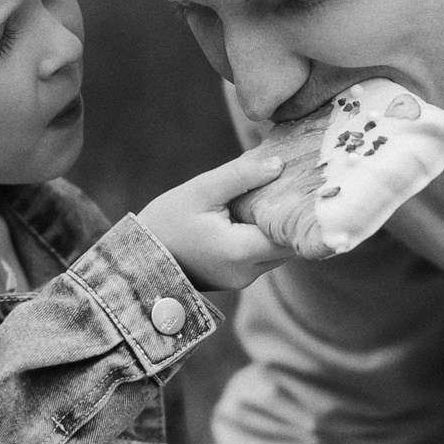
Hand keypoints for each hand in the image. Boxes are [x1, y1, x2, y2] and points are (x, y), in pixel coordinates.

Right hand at [139, 150, 292, 292]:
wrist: (137, 258)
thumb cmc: (164, 222)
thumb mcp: (200, 190)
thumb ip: (241, 176)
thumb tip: (279, 164)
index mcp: (241, 252)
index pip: (292, 235)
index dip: (302, 211)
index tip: (307, 184)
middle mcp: (247, 272)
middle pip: (289, 245)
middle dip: (293, 217)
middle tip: (297, 183)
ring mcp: (242, 279)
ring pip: (278, 251)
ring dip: (278, 226)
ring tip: (277, 194)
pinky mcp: (236, 278)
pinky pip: (262, 256)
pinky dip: (264, 236)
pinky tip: (258, 212)